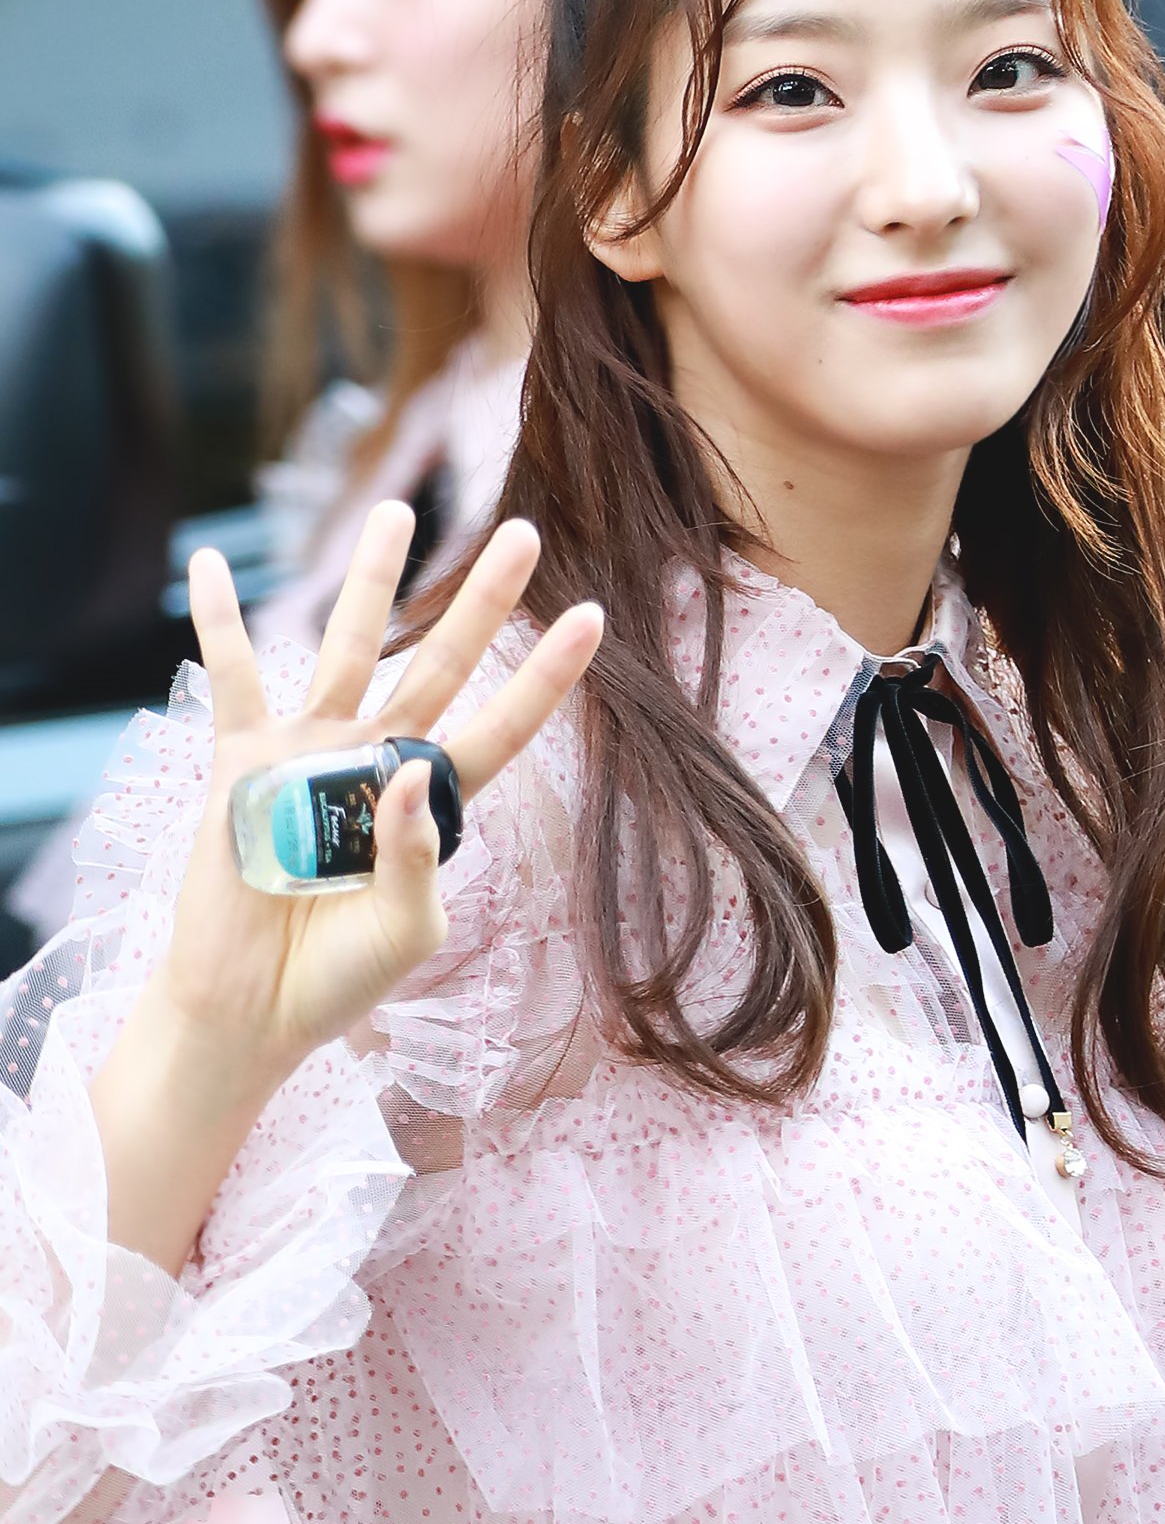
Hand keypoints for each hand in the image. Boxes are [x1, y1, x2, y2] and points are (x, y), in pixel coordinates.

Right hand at [153, 501, 602, 1092]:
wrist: (250, 1011)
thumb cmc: (336, 982)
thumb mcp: (402, 930)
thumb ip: (414, 854)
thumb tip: (411, 772)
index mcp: (431, 804)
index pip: (502, 726)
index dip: (546, 675)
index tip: (595, 616)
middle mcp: (374, 762)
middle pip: (439, 663)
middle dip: (481, 602)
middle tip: (521, 533)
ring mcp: (308, 754)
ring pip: (347, 646)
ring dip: (370, 580)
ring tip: (396, 512)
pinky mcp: (242, 765)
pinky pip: (232, 679)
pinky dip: (221, 623)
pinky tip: (210, 564)